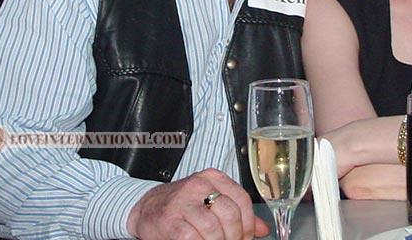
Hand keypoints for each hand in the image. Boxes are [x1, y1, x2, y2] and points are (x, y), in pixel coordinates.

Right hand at [127, 168, 268, 238]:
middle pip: (230, 214)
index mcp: (213, 178)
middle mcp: (199, 185)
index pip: (242, 199)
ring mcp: (183, 202)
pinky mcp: (169, 220)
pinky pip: (192, 238)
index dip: (248, 224)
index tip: (246, 237)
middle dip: (235, 236)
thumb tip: (263, 229)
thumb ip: (238, 213)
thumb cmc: (184, 205)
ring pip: (213, 228)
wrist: (148, 207)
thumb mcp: (212, 201)